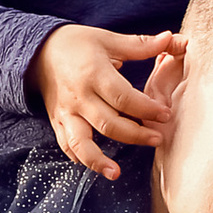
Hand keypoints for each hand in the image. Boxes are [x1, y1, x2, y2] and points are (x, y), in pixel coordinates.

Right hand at [30, 24, 184, 178]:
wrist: (39, 51)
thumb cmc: (78, 44)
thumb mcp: (109, 40)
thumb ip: (141, 45)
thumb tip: (173, 39)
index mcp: (94, 74)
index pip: (124, 97)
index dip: (147, 109)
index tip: (165, 115)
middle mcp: (79, 96)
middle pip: (109, 123)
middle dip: (135, 135)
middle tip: (157, 139)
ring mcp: (66, 112)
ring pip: (82, 142)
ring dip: (98, 160)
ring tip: (117, 173)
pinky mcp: (58, 122)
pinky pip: (67, 145)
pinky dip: (80, 158)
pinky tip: (97, 167)